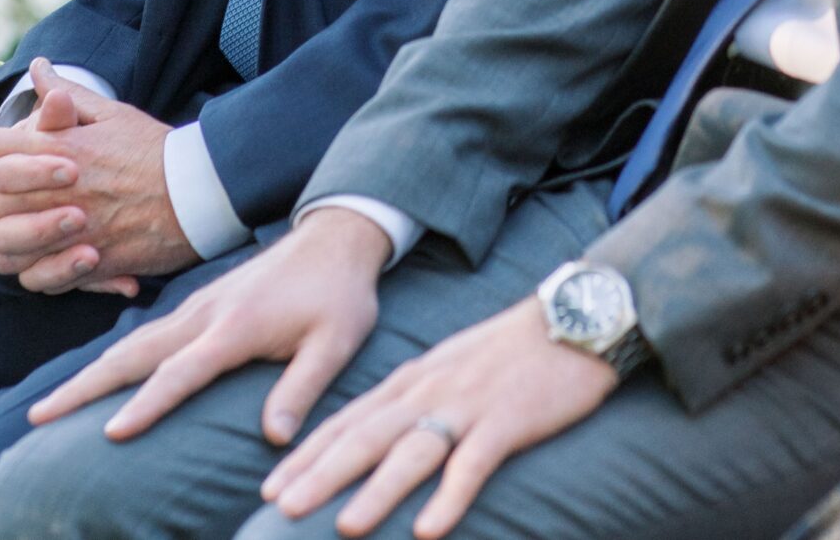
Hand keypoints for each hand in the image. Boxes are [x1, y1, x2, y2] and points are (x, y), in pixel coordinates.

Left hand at [0, 62, 192, 293]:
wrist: (200, 190)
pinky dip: (31, 276)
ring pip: (7, 248)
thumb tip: (38, 68)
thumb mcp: (109, 112)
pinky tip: (30, 269)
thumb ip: (66, 95)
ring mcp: (72, 227)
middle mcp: (57, 187)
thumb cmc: (153, 148)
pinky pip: (42, 278)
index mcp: (57, 147)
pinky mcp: (92, 261)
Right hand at [26, 203, 391, 445]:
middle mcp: (201, 316)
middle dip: (81, 388)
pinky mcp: (195, 307)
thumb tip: (275, 439)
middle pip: (128, 355)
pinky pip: (140, 336)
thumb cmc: (340, 297)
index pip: (179, 374)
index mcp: (233, 328)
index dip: (145, 406)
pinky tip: (95, 378)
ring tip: (49, 404)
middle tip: (38, 416)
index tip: (110, 433)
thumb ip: (301, 388)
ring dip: (86, 375)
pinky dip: (109, 360)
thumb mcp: (335, 344)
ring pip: (127, 344)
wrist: (332, 239)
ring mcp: (193, 308)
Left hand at [259, 297, 618, 537]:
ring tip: (344, 527)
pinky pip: (473, 464)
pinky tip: (429, 530)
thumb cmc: (506, 353)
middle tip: (280, 507)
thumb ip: (410, 402)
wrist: (569, 321)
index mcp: (407, 383)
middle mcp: (426, 393)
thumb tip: (374, 437)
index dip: (306, 456)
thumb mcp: (444, 371)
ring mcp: (465, 407)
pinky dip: (450, 497)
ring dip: (376, 493)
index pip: (345, 423)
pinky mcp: (506, 422)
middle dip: (319, 475)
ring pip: (411, 454)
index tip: (271, 487)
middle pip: (363, 439)